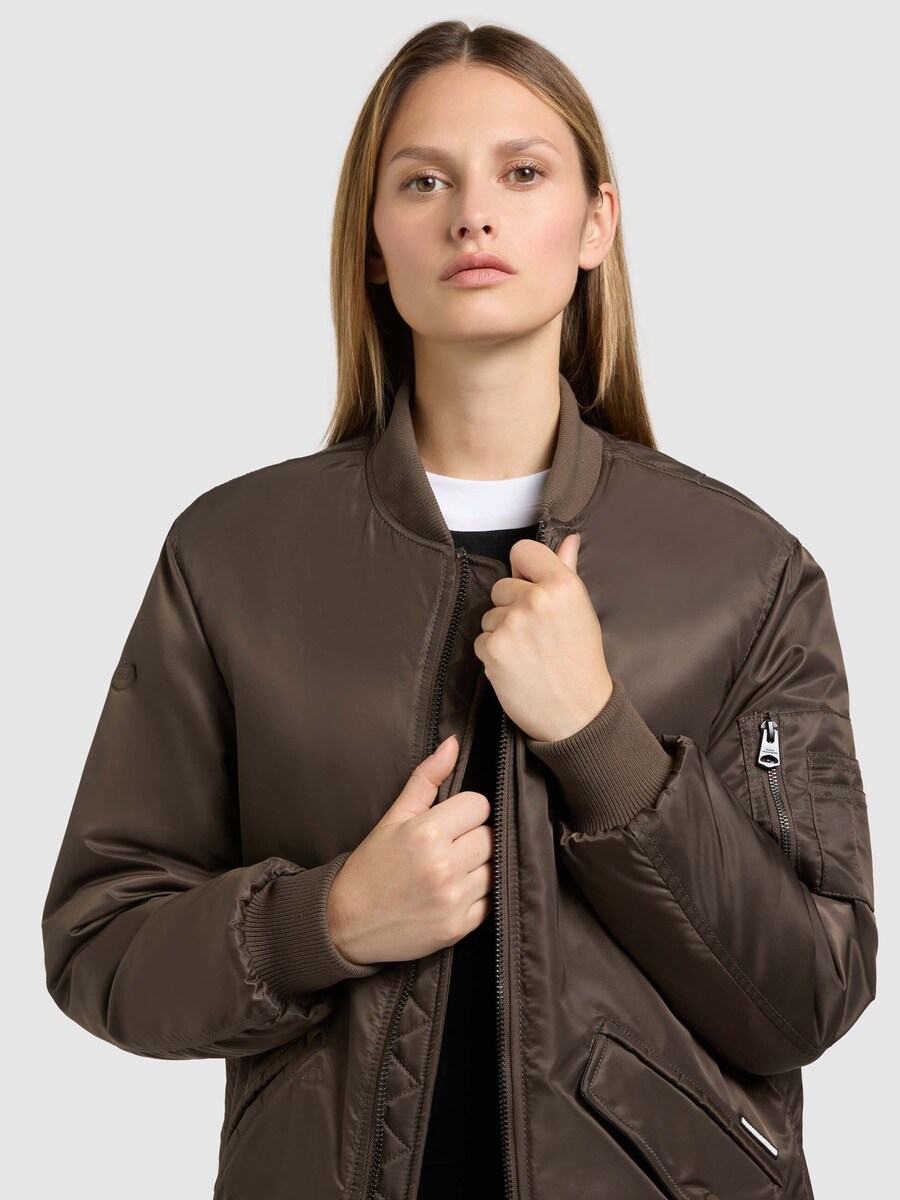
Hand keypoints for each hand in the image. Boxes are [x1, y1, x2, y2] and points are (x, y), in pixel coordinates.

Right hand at [327, 735, 493, 965]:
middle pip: (490, 836)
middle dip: (472, 837)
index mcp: (426, 832)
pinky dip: (476, 896)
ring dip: (477, 867)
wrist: (346, 923)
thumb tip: (452, 744)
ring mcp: (452, 898)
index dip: (465, 811)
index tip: (449, 821)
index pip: (479, 805)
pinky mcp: (458, 927)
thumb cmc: (371, 867)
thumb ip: (426, 779)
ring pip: (494, 867)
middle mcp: (443, 865)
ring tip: (448, 870)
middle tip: (447, 847)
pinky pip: (489, 900)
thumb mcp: (393, 818)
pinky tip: (450, 893)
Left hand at [473, 532, 613, 742]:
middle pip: (502, 586)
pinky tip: (517, 667)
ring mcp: (512, 625)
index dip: (525, 570)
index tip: (533, 588)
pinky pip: (482, 639)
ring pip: (490, 614)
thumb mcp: (581, 610)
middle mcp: (536, 600)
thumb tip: (568, 538)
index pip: (522, 551)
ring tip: (529, 653)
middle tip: (538, 634)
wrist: (578, 714)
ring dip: (503, 632)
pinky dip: (495, 654)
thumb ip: (567, 570)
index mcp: (562, 584)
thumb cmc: (581, 660)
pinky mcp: (492, 649)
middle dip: (514, 606)